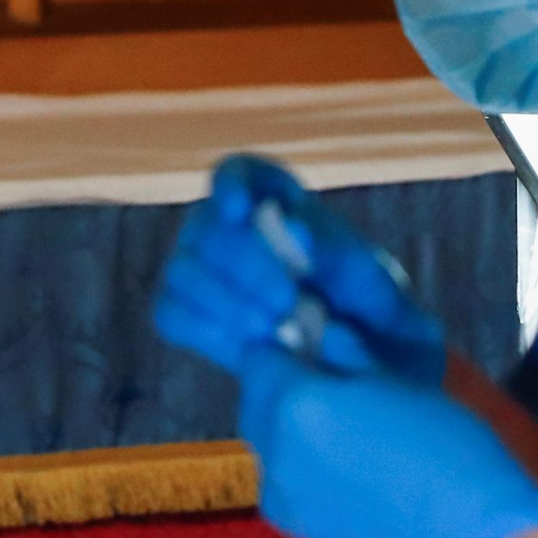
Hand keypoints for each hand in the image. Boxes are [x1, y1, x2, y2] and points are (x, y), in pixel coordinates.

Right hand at [154, 155, 447, 385]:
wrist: (363, 364)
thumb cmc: (366, 304)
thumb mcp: (362, 272)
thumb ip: (328, 245)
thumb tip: (290, 227)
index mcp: (272, 199)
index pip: (236, 172)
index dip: (230, 185)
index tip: (240, 212)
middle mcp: (226, 228)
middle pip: (208, 228)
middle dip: (245, 266)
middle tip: (286, 302)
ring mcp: (201, 271)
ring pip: (183, 271)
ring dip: (222, 301)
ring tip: (270, 331)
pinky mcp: (186, 315)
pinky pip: (171, 313)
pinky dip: (204, 328)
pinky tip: (245, 347)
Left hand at [240, 351, 537, 537]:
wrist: (470, 530)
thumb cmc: (444, 443)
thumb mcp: (396, 380)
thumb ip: (346, 354)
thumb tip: (323, 335)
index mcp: (295, 406)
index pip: (261, 358)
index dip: (287, 347)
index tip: (314, 345)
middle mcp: (275, 452)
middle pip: (257, 402)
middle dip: (283, 387)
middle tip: (331, 384)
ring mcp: (282, 495)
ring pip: (268, 442)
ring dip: (289, 428)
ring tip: (342, 427)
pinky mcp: (297, 528)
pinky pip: (282, 479)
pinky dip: (298, 465)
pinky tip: (342, 465)